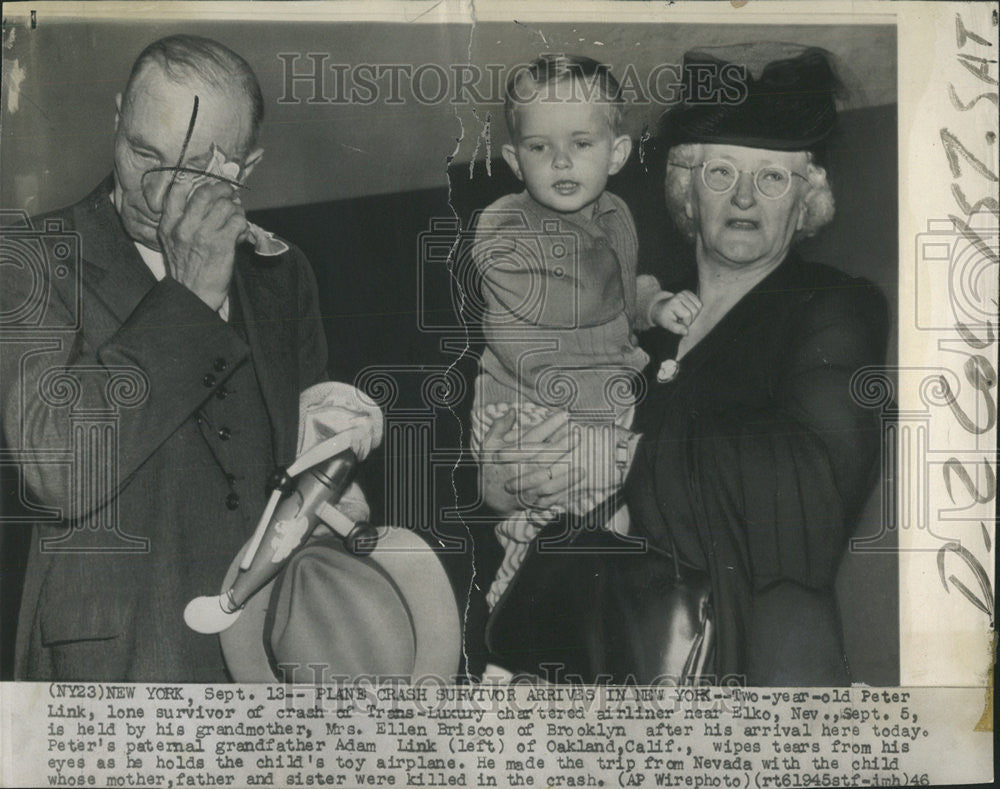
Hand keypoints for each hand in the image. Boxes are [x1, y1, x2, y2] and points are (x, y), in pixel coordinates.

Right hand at [158, 179, 247, 310]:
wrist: (193, 296)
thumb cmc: (187, 269)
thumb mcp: (174, 242)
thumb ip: (184, 219)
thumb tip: (213, 198)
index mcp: (169, 224)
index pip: (178, 189)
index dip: (196, 179)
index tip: (208, 182)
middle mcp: (184, 226)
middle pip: (206, 192)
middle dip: (222, 189)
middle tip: (229, 193)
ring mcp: (203, 234)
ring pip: (226, 206)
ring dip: (236, 210)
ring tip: (236, 218)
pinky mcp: (221, 244)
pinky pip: (238, 221)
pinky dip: (243, 224)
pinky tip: (240, 233)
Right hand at [479, 410, 579, 514]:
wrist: (488, 499)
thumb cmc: (490, 468)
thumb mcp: (487, 446)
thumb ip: (499, 427)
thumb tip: (513, 411)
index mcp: (510, 454)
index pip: (532, 436)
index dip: (549, 424)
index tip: (564, 414)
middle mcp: (520, 469)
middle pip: (545, 454)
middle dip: (562, 443)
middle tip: (577, 431)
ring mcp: (527, 486)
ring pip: (550, 475)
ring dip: (567, 461)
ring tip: (580, 447)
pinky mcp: (534, 499)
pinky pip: (553, 492)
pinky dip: (567, 484)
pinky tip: (580, 472)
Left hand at [653, 290, 701, 334]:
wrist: (659, 308)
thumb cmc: (664, 318)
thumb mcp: (668, 325)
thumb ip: (677, 329)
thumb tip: (687, 332)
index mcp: (674, 302)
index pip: (688, 315)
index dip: (685, 322)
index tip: (678, 323)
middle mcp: (680, 295)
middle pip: (695, 310)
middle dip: (690, 318)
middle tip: (681, 320)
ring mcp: (685, 292)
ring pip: (699, 306)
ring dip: (694, 314)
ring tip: (683, 315)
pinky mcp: (689, 292)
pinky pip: (699, 303)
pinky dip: (695, 309)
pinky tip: (686, 310)